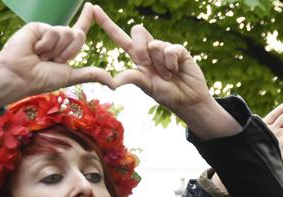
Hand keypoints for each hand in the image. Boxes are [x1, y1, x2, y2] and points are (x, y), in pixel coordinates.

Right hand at [0, 4, 110, 107]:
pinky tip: (34, 49)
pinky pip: (54, 31)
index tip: (91, 6)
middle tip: (53, 60)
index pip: (80, 30)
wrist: (20, 76)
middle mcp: (57, 39)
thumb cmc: (42, 79)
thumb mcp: (71, 76)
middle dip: (70, 51)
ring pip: (67, 32)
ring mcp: (47, 32)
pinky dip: (47, 44)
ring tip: (42, 56)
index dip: (86, 18)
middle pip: (79, 34)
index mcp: (65, 49)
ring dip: (57, 49)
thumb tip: (114, 84)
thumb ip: (91, 74)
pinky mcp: (37, 27)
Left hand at [91, 6, 234, 137]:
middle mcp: (150, 49)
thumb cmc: (167, 95)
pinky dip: (172, 63)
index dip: (107, 23)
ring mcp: (165, 48)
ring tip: (169, 74)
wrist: (188, 101)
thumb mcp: (147, 87)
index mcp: (137, 57)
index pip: (120, 37)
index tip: (94, 9)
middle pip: (137, 31)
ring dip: (160, 64)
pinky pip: (170, 50)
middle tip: (149, 66)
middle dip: (140, 48)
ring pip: (154, 44)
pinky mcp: (179, 50)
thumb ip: (133, 78)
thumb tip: (113, 82)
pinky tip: (177, 70)